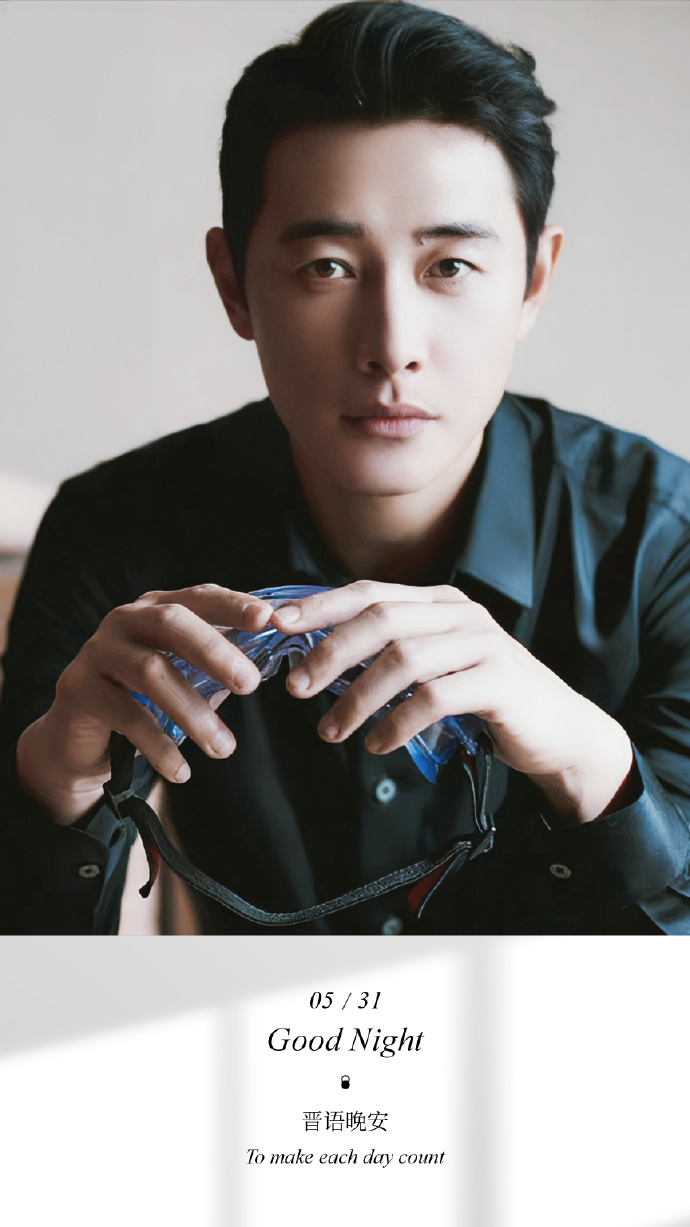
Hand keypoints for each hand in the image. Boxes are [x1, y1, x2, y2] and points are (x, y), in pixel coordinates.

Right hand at [16, 585, 273, 824]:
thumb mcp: (183, 678)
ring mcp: (97, 651)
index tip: (267, 618)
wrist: (81, 741)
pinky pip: (127, 715)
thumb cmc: (142, 701)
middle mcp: (123, 621)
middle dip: (215, 651)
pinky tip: (182, 771)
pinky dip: (160, 746)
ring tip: (224, 748)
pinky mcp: (79, 689)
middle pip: (171, 622)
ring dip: (194, 713)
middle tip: (250, 685)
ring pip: (151, 672)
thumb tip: (263, 666)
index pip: (198, 597)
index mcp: (155, 609)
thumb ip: (217, 668)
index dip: (232, 605)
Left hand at [272, 580, 633, 822]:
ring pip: (404, 659)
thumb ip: (392, 653)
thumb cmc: (485, 699)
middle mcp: (461, 614)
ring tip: (332, 731)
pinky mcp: (499, 681)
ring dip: (358, 698)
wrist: (558, 730)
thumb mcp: (437, 666)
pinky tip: (378, 744)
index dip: (322, 605)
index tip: (279, 624)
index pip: (370, 591)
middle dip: (331, 652)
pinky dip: (397, 723)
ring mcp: (484, 644)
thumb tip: (320, 660)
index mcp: (440, 602)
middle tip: (298, 688)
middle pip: (382, 619)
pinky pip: (435, 698)